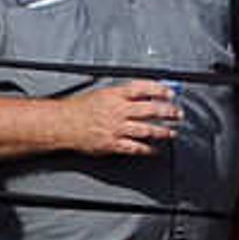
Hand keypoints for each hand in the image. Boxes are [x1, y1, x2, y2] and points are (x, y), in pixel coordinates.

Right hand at [66, 76, 184, 155]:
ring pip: (147, 130)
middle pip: (151, 110)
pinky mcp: (112, 143)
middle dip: (168, 112)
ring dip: (163, 132)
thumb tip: (141, 95)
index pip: (145, 89)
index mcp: (115, 95)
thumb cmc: (77, 109)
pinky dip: (147, 150)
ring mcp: (117, 128)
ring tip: (171, 133)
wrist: (61, 124)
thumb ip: (121, 95)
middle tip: (177, 114)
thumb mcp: (100, 94)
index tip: (171, 93)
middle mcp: (119, 111)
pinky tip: (153, 150)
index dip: (161, 91)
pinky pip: (135, 147)